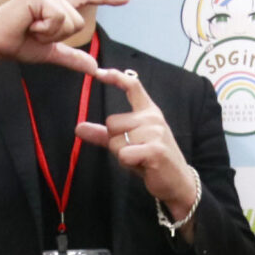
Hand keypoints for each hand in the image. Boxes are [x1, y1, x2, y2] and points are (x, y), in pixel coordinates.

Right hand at [0, 0, 129, 74]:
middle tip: (35, 34)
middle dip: (59, 35)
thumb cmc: (15, 44)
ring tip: (31, 29)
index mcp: (55, 2)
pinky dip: (45, 30)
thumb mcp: (49, 52)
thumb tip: (93, 67)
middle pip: (79, 19)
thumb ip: (71, 56)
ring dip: (50, 33)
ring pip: (70, 20)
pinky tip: (28, 25)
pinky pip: (59, 19)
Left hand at [75, 66, 199, 219]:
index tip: (98, 72)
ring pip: (115, 140)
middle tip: (135, 151)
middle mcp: (153, 117)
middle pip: (112, 123)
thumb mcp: (126, 144)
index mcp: (148, 111)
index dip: (115, 77)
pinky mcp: (155, 149)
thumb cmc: (150, 160)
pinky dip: (127, 163)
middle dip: (115, 141)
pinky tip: (143, 165)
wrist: (177, 182)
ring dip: (122, 154)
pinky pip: (123, 154)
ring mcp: (155, 132)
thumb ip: (103, 135)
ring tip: (139, 159)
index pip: (132, 87)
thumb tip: (78, 128)